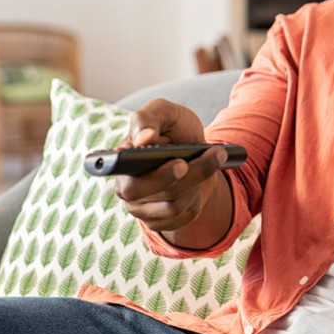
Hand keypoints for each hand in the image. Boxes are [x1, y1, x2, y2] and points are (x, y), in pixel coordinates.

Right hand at [114, 99, 229, 236]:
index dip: (154, 174)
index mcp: (121, 162)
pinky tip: (201, 181)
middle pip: (154, 193)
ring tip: (212, 158)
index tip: (181, 164)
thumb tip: (143, 139)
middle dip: (186, 177)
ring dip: (200, 180)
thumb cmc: (174, 128)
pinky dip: (199, 198)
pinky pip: (184, 217)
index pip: (124, 177)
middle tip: (207, 157)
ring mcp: (142, 209)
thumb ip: (147, 118)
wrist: (196, 148)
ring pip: (174, 206)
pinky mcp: (161, 221)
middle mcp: (127, 189)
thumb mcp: (164, 112)